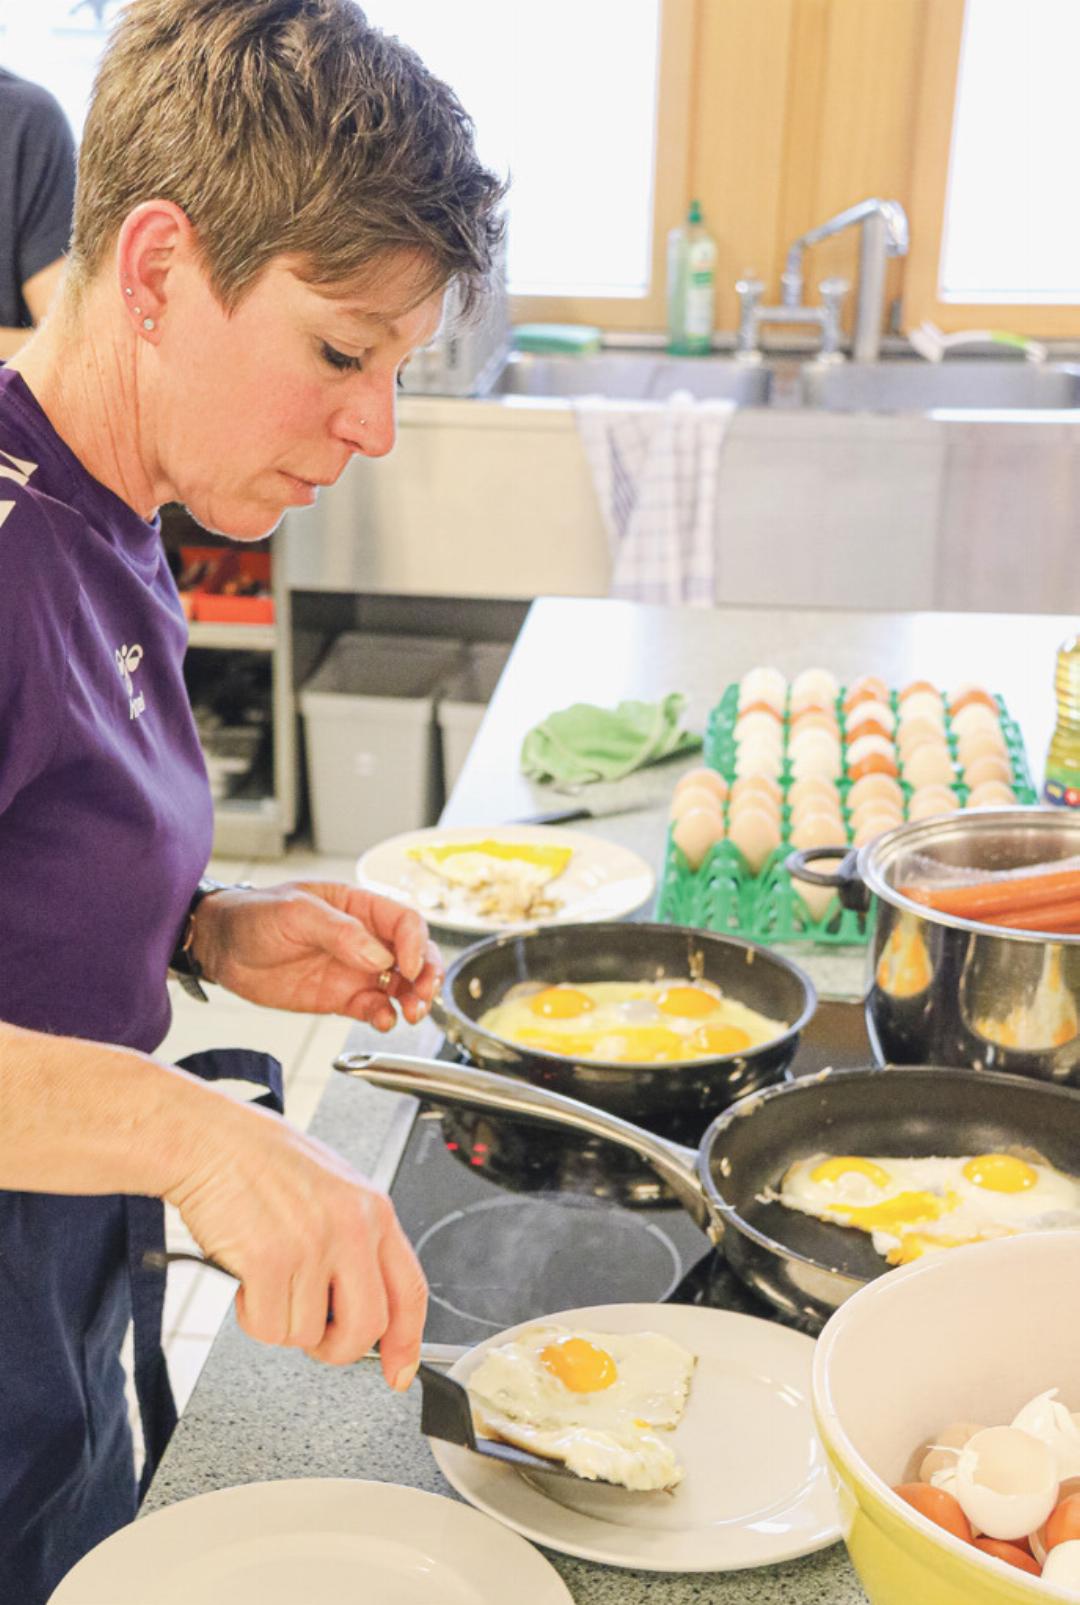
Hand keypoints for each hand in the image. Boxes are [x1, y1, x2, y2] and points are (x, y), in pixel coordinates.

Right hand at [167, 1093, 425, 1376]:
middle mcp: (352, 1228)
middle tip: (312, 1333)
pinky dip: (251, 1317)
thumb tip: (360, 1301)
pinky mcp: (270, 1261)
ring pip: (308, 1334)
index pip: (410, 1290)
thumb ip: (355, 1240)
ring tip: (266, 1276)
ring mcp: (312, 1246)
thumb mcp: (332, 1188)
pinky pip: (268, 1328)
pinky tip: (246, 1278)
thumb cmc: (261, 1160)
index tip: (398, 1371)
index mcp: (374, 1209)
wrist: (209, 1140)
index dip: (407, 1341)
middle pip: (365, 1328)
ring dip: (281, 1320)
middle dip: (335, 1347)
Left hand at [191, 881, 442, 1028]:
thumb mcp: (294, 911)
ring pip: (399, 984)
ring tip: (410, 1013)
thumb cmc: (255, 914)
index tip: (411, 965)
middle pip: (413, 954)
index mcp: (358, 906)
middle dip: (426, 974)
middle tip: (423, 995)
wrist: (221, 947)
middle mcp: (364, 938)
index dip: (416, 943)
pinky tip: (382, 1020)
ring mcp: (354, 969)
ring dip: (412, 999)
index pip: (404, 921)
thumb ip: (338, 930)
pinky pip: (372, 1007)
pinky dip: (383, 1016)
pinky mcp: (340, 997)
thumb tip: (376, 954)